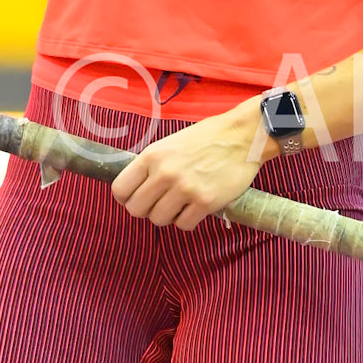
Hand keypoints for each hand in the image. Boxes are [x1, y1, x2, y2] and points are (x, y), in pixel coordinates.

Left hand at [110, 102, 269, 228]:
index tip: (137, 197)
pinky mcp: (205, 202)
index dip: (126, 198)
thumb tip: (136, 187)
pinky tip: (195, 208)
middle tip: (160, 203)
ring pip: (159, 220)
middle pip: (136, 210)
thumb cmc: (207, 138)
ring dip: (168, 216)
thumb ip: (152, 164)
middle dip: (147, 209)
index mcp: (152, 156)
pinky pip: (184, 225)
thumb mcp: (170, 144)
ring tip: (180, 204)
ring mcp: (185, 189)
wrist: (242, 136)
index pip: (120, 190)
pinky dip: (188, 221)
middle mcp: (165, 173)